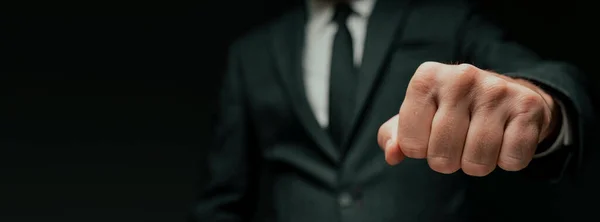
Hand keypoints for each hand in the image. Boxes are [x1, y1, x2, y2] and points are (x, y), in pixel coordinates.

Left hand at [377, 62, 558, 175]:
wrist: (506, 95)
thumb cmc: (450, 111)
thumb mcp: (417, 117)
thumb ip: (395, 137)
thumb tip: (393, 154)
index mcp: (426, 77)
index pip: (410, 144)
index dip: (420, 150)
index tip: (430, 135)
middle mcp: (461, 77)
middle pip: (441, 157)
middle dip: (448, 161)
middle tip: (457, 143)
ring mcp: (496, 89)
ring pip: (477, 162)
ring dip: (477, 164)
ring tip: (479, 142)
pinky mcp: (527, 106)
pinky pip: (511, 160)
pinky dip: (507, 161)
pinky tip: (505, 139)